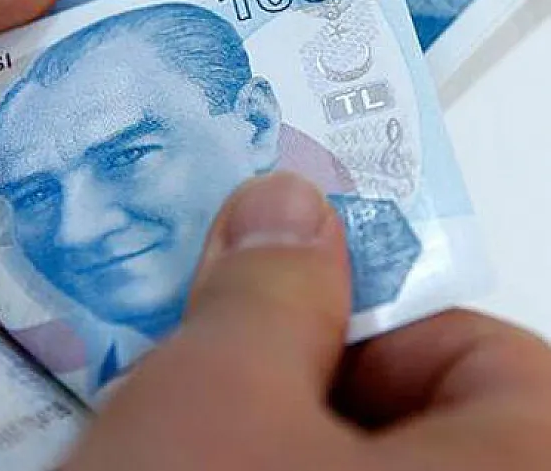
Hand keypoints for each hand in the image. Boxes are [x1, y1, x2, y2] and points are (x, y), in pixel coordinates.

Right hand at [66, 172, 550, 468]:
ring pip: (334, 469)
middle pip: (408, 420)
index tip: (262, 314)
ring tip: (169, 450)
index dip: (363, 314)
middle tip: (201, 385)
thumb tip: (289, 209)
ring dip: (256, 442)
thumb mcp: (214, 399)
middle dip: (292, 379)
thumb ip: (266, 287)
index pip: (484, 355)